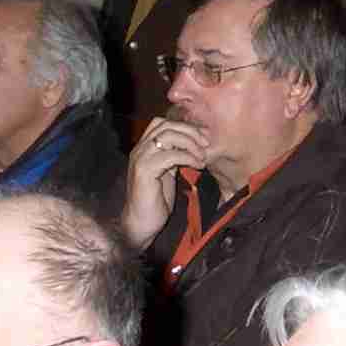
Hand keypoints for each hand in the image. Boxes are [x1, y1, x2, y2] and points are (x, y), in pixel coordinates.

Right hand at [120, 116, 206, 249]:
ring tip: (202, 156)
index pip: (162, 123)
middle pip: (166, 125)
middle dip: (190, 131)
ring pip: (168, 136)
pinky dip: (187, 157)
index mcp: (144, 148)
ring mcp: (140, 159)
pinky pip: (170, 155)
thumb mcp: (167, 172)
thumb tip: (194, 143)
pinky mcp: (144, 171)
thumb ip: (174, 156)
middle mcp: (139, 150)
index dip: (184, 126)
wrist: (141, 222)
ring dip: (190, 143)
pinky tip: (197, 165)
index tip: (203, 136)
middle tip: (206, 143)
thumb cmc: (156, 199)